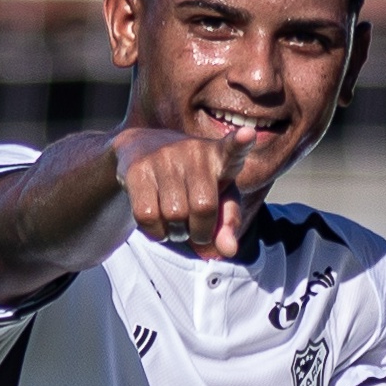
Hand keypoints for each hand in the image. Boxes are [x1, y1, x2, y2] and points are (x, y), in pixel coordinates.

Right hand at [111, 128, 236, 256]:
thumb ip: (228, 225)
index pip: (232, 149)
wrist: (141, 149)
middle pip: (203, 207)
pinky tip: (158, 223)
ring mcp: (163, 157)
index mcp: (219, 156)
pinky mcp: (137, 169)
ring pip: (174, 216)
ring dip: (176, 233)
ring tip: (175, 222)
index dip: (241, 143)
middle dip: (200, 231)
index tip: (248, 134)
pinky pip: (148, 217)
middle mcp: (192, 151)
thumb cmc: (192, 181)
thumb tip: (228, 251)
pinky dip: (155, 232)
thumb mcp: (217, 198)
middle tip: (195, 230)